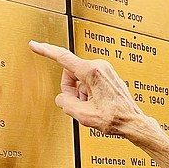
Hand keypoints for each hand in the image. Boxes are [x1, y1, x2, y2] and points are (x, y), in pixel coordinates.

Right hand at [28, 41, 155, 140]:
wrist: (133, 122)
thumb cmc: (115, 118)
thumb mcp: (83, 115)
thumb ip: (65, 103)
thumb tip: (63, 98)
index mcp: (91, 72)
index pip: (62, 57)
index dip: (46, 51)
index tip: (35, 45)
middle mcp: (99, 66)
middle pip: (71, 72)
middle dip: (70, 89)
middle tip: (79, 104)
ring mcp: (106, 70)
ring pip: (80, 78)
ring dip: (81, 93)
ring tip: (91, 106)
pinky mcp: (109, 75)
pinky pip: (90, 81)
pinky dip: (89, 92)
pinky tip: (97, 104)